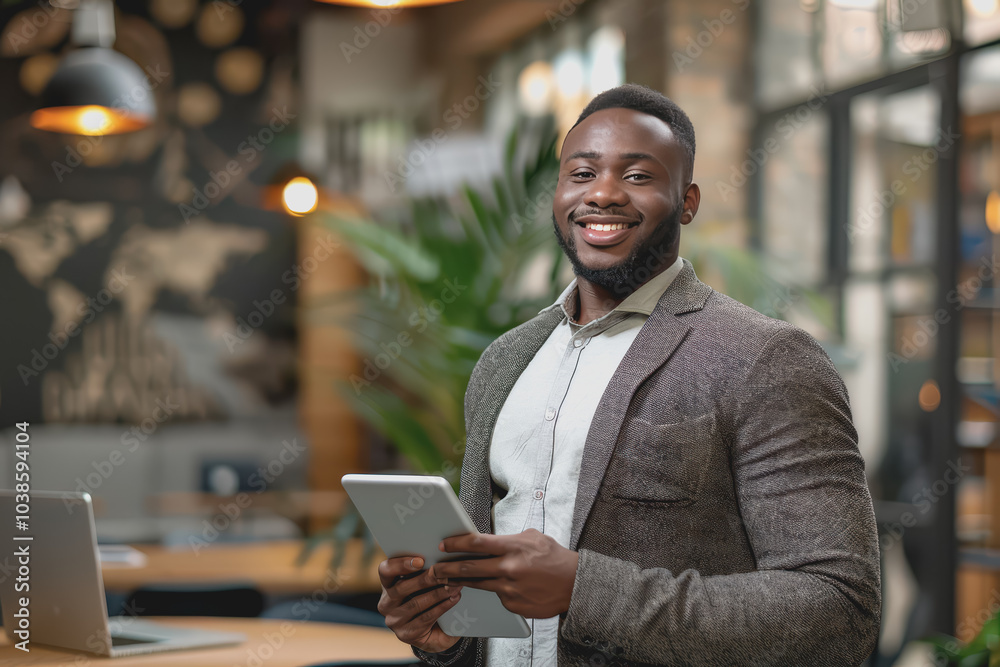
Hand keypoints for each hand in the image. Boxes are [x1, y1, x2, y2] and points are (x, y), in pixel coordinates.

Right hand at [377, 555, 463, 653]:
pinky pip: (425, 618)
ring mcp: (394, 621)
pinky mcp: (406, 635)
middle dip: (426, 579)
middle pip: (401, 588)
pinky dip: (442, 607)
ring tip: (454, 585)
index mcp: (387, 585)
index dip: (400, 564)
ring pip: (416, 603)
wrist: (434, 630)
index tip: (421, 560)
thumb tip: (440, 557)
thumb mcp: (422, 583)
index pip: (385, 571)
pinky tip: (454, 598)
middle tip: (445, 572)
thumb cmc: (428, 597)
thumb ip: (424, 571)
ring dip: (438, 593)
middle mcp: (386, 603)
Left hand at [430, 528, 578, 617]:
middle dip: (448, 568)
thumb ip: (510, 539)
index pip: (476, 543)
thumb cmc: (554, 558)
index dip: (456, 543)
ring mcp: (509, 588)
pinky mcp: (512, 604)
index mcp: (512, 547)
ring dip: (462, 582)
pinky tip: (493, 588)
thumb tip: (490, 540)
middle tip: (435, 568)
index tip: (444, 545)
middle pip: (469, 567)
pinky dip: (493, 591)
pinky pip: (496, 596)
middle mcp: (508, 568)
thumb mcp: (533, 538)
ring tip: (450, 580)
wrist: (574, 585)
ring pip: (478, 584)